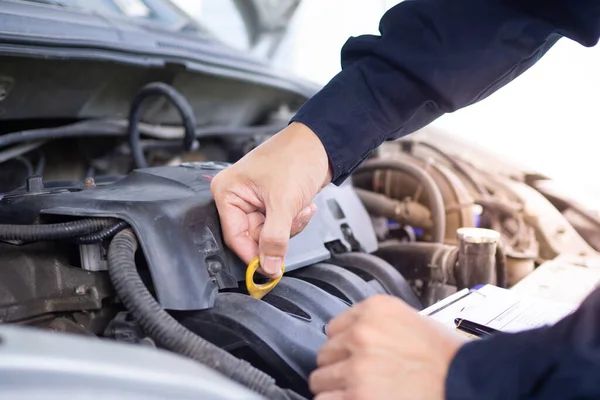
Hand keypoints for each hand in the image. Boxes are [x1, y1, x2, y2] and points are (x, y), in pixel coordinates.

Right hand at [210, 122, 331, 277]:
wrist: (322, 143)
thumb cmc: (296, 157)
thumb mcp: (284, 202)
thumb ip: (275, 238)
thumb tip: (269, 266)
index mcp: (227, 192)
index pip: (234, 236)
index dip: (253, 255)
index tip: (270, 270)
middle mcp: (237, 197)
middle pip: (253, 238)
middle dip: (278, 234)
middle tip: (293, 218)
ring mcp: (254, 201)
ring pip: (269, 235)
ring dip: (290, 226)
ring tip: (299, 207)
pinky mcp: (271, 203)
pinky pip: (280, 227)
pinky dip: (294, 220)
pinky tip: (303, 205)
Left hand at [309, 295, 467, 399]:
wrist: (469, 383)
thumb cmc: (450, 359)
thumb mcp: (412, 322)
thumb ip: (378, 326)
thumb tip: (352, 340)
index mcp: (375, 310)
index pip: (334, 328)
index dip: (345, 346)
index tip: (354, 356)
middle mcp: (361, 334)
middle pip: (325, 354)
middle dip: (339, 368)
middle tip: (361, 379)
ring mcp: (356, 367)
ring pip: (319, 380)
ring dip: (336, 389)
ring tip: (361, 393)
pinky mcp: (356, 396)